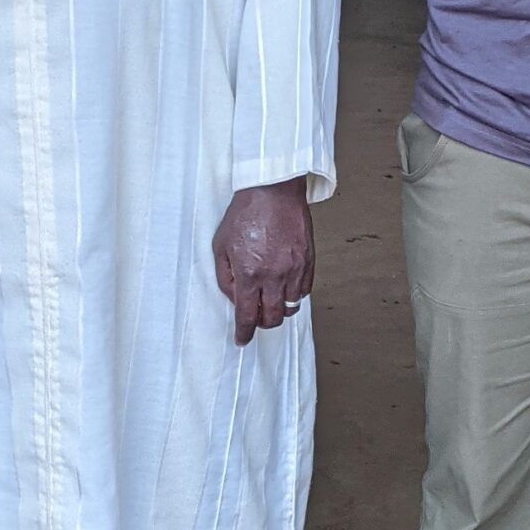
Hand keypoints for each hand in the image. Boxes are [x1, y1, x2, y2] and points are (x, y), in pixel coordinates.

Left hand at [212, 178, 312, 346]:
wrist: (273, 190)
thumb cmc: (245, 213)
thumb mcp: (220, 245)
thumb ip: (225, 276)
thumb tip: (234, 296)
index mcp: (249, 273)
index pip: (247, 316)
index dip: (243, 333)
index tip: (241, 339)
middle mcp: (274, 276)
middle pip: (272, 318)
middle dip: (262, 323)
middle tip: (255, 317)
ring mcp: (294, 269)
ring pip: (290, 307)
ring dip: (279, 309)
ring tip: (270, 299)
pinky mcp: (309, 261)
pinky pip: (304, 291)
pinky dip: (294, 295)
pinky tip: (284, 286)